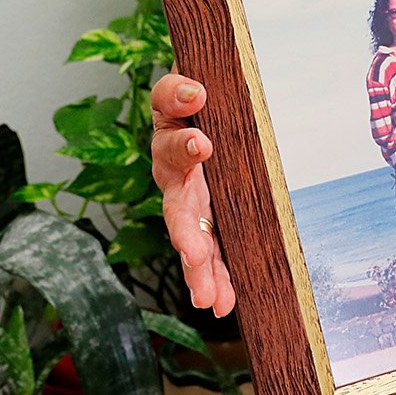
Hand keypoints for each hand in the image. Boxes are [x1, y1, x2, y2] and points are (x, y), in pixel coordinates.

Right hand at [150, 72, 235, 316]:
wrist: (205, 113)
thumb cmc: (196, 104)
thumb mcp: (183, 91)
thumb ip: (178, 91)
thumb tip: (194, 93)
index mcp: (171, 143)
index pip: (171, 140)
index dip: (183, 144)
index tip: (202, 145)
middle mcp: (177, 181)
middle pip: (177, 211)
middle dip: (186, 236)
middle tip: (194, 255)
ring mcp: (192, 207)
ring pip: (192, 242)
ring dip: (200, 270)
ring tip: (210, 299)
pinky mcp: (210, 224)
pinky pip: (212, 254)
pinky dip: (217, 278)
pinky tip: (225, 303)